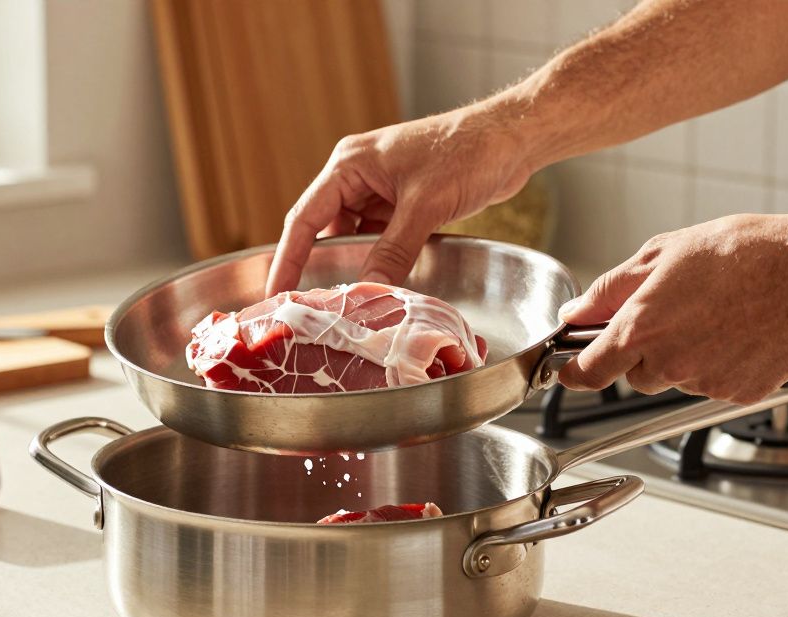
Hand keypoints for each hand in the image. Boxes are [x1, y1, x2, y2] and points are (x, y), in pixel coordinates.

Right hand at [265, 102, 534, 295]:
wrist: (512, 138)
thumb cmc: (466, 152)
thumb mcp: (424, 205)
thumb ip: (393, 250)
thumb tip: (368, 292)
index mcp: (349, 165)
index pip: (304, 218)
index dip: (287, 258)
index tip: (275, 292)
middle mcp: (358, 177)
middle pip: (325, 230)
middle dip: (320, 266)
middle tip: (310, 307)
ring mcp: (381, 191)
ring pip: (355, 239)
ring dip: (355, 266)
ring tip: (346, 303)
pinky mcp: (404, 204)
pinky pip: (380, 239)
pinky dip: (379, 261)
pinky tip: (381, 286)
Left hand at [557, 213, 787, 403]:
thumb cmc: (742, 254)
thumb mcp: (661, 255)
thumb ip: (609, 291)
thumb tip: (574, 313)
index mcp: (640, 331)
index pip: (588, 373)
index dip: (573, 374)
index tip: (568, 371)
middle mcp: (669, 364)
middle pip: (635, 375)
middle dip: (643, 352)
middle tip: (675, 314)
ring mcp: (705, 383)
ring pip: (677, 379)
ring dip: (684, 356)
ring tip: (716, 315)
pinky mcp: (739, 393)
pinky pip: (715, 385)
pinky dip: (721, 364)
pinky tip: (740, 331)